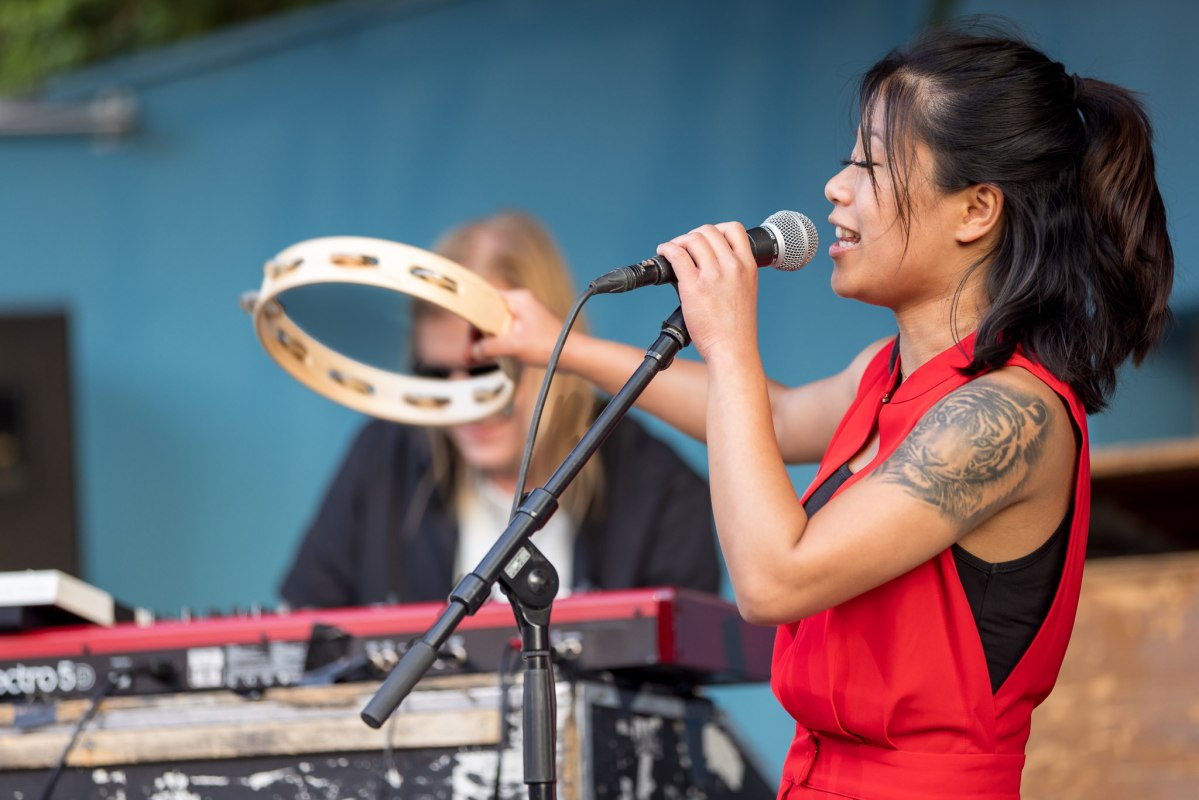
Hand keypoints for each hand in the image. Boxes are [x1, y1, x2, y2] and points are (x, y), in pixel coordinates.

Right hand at [472, 288, 565, 367]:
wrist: (573, 356)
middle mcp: (519, 304)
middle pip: (488, 315)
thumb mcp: (515, 346)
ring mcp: (523, 317)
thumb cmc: (550, 346)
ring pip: (495, 326)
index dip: (473, 317)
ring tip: (475, 359)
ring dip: (485, 342)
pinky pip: (505, 334)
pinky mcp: (526, 330)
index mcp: (517, 299)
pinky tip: (488, 357)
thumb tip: (474, 352)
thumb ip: (491, 347)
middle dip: (477, 336)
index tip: (467, 334)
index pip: (485, 300)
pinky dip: (496, 345)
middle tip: (469, 354)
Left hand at [657, 222, 760, 362]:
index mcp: (748, 266)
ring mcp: (713, 275)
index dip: (716, 230)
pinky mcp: (694, 286)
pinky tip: (664, 253)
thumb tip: (710, 261)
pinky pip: (677, 255)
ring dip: (679, 242)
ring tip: (673, 252)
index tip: (705, 241)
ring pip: (692, 239)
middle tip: (684, 249)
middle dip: (693, 236)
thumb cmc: (736, 328)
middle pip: (708, 231)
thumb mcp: (745, 292)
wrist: (733, 350)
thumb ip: (733, 274)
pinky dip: (667, 249)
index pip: (733, 229)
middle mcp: (733, 266)